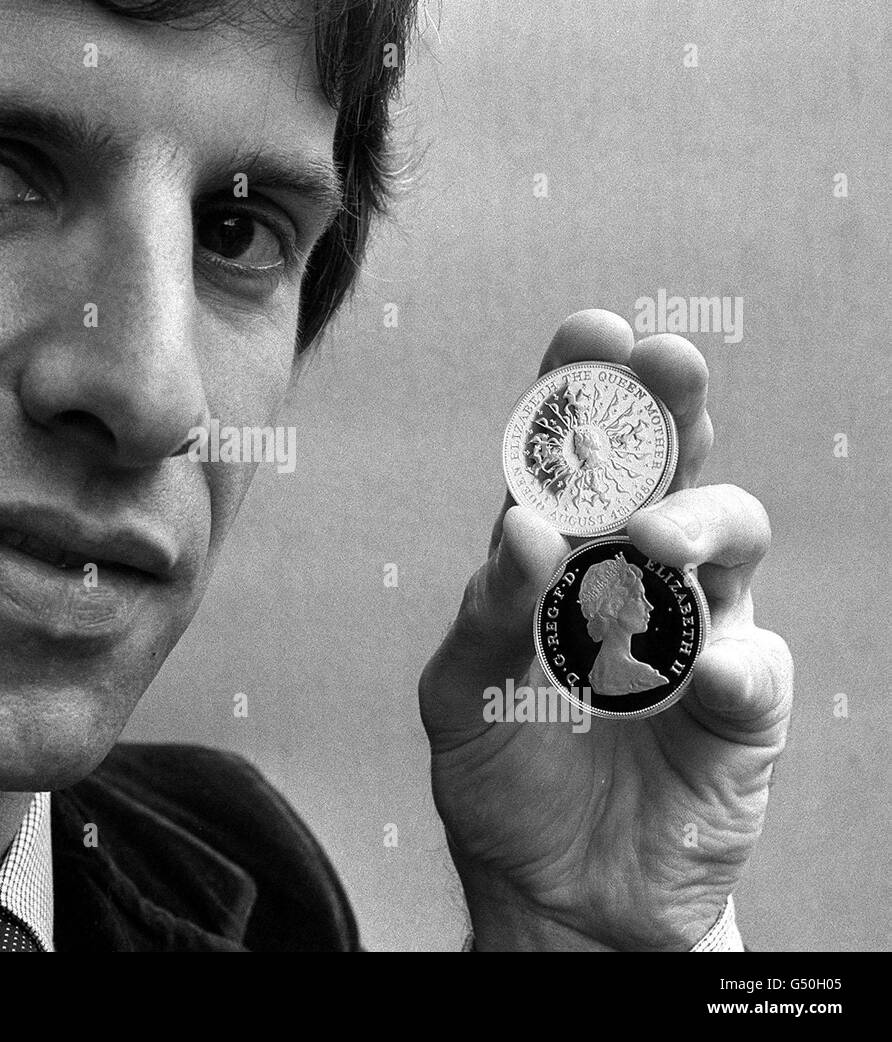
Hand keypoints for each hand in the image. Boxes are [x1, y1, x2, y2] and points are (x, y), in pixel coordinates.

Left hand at [419, 309, 792, 949]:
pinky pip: (753, 665)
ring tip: (650, 542)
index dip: (584, 387)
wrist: (553, 884)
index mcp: (555, 551)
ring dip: (697, 519)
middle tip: (663, 367)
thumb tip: (523, 522)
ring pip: (728, 533)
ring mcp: (693, 629)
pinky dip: (727, 661)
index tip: (592, 332)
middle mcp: (630, 571)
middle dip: (669, 406)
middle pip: (667, 461)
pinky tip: (696, 671)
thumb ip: (485, 610)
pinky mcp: (741, 704)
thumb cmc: (500, 767)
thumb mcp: (462, 691)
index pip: (572, 452)